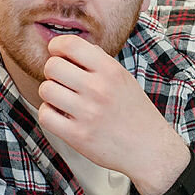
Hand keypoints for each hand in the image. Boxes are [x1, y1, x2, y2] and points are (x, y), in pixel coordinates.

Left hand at [36, 35, 189, 194]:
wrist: (149, 150)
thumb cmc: (136, 114)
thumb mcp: (124, 80)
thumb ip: (99, 63)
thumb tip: (70, 49)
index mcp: (111, 71)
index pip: (70, 44)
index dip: (57, 47)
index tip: (58, 54)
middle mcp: (99, 89)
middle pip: (52, 66)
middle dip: (53, 73)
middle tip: (62, 82)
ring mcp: (87, 113)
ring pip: (46, 90)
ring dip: (50, 94)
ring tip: (63, 101)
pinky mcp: (77, 136)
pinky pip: (45, 115)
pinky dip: (49, 115)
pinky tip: (61, 116)